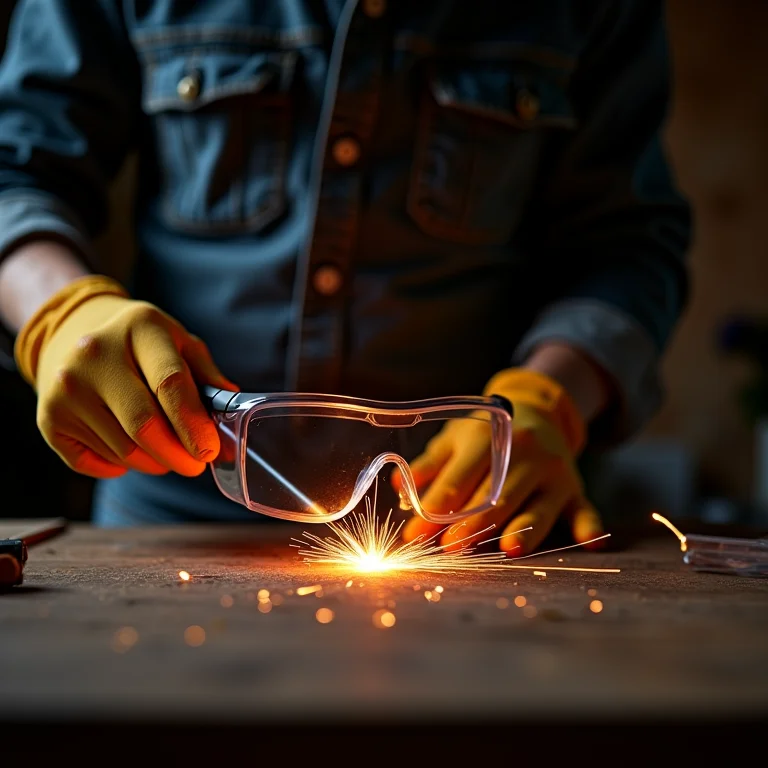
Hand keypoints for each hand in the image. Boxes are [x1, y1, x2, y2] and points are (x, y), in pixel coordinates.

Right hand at [15, 275, 235, 477]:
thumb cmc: (141, 344)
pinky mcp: (48, 417)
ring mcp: (65, 387)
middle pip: (144, 425)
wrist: (74, 332)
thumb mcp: (179, 341)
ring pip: (123, 451)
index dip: (193, 425)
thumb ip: (207, 374)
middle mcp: (95, 354)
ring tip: (166, 453)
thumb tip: (231, 409)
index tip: (210, 451)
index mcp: (139, 328)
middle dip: (177, 455)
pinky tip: (129, 449)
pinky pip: (93, 463)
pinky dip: (119, 467)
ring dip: (154, 462)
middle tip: (195, 464)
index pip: (170, 384)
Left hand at [401, 368, 603, 554]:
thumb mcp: (455, 439)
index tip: (415, 534)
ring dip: (521, 529)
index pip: (458, 479)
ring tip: (506, 550)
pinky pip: (586, 509)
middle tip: (449, 548)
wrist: (538, 409)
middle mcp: (523, 454)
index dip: (435, 508)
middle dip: (471, 523)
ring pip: (536, 506)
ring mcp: (553, 472)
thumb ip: (429, 464)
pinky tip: (589, 543)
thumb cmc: (486, 433)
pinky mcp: (575, 489)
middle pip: (495, 495)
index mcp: (489, 439)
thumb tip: (400, 486)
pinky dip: (589, 526)